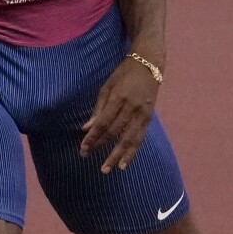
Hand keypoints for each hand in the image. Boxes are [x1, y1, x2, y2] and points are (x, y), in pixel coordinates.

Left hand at [79, 56, 160, 170]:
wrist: (149, 65)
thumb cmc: (124, 74)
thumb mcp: (107, 86)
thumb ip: (98, 108)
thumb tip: (86, 128)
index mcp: (119, 97)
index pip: (103, 122)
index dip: (93, 136)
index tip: (83, 147)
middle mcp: (132, 107)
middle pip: (114, 131)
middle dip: (100, 145)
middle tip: (86, 156)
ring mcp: (143, 113)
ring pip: (129, 139)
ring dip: (117, 155)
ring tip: (107, 168)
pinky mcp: (149, 118)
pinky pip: (140, 138)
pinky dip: (132, 152)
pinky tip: (124, 163)